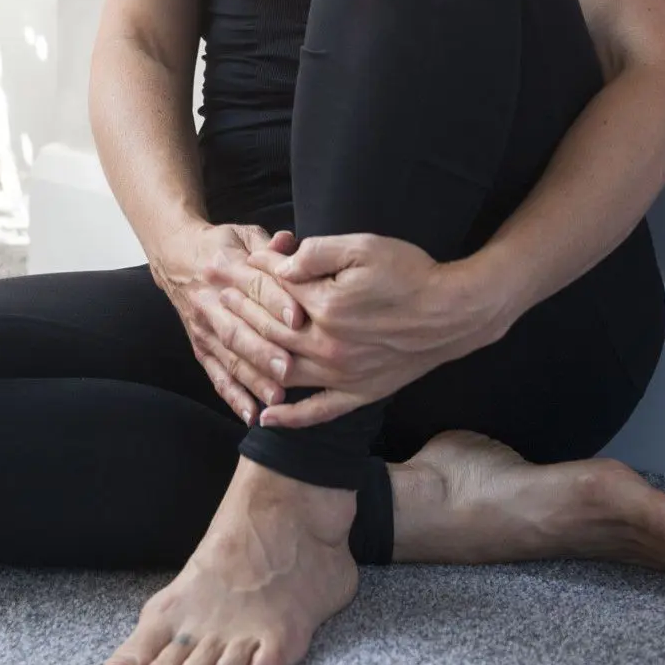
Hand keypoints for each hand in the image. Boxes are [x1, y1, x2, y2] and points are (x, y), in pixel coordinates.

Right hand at [150, 221, 308, 424]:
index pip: (253, 285)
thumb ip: (270, 246)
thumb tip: (289, 244)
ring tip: (277, 396)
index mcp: (225, 265)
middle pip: (238, 327)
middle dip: (263, 350)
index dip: (275, 302)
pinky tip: (251, 414)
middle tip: (289, 368)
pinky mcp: (200, 347)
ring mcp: (203, 326)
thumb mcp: (245, 235)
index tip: (297, 319)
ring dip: (252, 378)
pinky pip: (216, 375)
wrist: (176, 256)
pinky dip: (233, 397)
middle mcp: (210, 299)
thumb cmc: (223, 246)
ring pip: (228, 355)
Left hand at [228, 231, 506, 427]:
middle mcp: (328, 347)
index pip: (273, 292)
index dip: (248, 276)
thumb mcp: (362, 247)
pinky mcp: (360, 393)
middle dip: (237, 311)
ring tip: (224, 343)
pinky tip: (266, 416)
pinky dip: (290, 417)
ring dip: (251, 359)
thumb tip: (280, 263)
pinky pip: (317, 412)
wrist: (454, 312)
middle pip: (270, 331)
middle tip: (209, 296)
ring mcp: (343, 376)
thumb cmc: (410, 272)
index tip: (226, 265)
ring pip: (283, 371)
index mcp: (325, 308)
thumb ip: (317, 254)